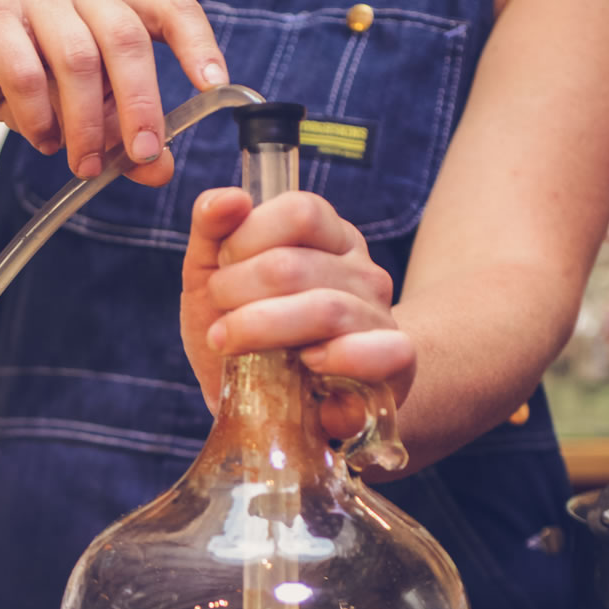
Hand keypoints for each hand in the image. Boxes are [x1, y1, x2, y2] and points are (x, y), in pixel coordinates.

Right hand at [0, 0, 225, 185]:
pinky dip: (38, 116)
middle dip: (138, 105)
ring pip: (76, 59)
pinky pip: (24, 71)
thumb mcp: (87, 113)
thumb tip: (162, 170)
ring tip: (84, 164)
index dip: (197, 45)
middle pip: (125, 39)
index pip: (172, 10)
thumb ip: (126, 137)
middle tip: (142, 156)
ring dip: (85, 122)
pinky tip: (44, 140)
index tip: (213, 85)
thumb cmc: (28, 82)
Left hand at [181, 188, 414, 434]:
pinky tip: (305, 367)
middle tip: (217, 324)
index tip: (219, 272)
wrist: (287, 409)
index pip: (300, 211)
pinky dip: (336, 359)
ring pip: (324, 309)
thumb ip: (212, 231)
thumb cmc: (251, 336)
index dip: (245, 239)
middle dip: (235, 293)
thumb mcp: (214, 279)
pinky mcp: (396, 364)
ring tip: (231, 346)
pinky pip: (380, 351)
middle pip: (294, 265)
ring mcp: (380, 316)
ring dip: (260, 329)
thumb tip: (227, 199)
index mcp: (328, 237)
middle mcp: (362, 270)